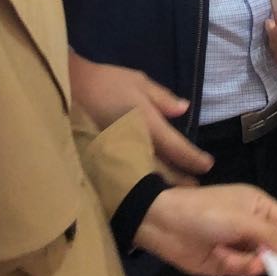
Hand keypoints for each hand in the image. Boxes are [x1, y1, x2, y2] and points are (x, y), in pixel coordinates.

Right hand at [68, 50, 211, 183]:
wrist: (69, 90)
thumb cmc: (107, 82)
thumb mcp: (139, 81)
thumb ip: (163, 98)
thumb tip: (185, 109)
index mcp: (148, 124)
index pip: (177, 148)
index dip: (194, 159)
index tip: (207, 165)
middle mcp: (136, 145)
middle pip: (163, 169)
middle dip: (180, 180)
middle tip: (195, 188)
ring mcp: (119, 157)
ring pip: (146, 177)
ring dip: (161, 185)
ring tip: (175, 193)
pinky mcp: (104, 162)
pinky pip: (128, 176)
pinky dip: (140, 183)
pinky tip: (146, 188)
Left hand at [133, 183, 276, 275]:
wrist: (166, 226)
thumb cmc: (208, 213)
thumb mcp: (243, 221)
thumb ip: (274, 237)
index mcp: (259, 206)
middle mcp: (253, 226)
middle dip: (276, 258)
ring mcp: (239, 245)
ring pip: (261, 263)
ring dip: (247, 261)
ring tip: (230, 254)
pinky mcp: (226, 263)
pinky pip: (242, 271)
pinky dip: (233, 266)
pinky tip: (219, 257)